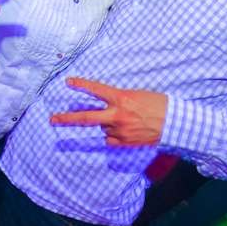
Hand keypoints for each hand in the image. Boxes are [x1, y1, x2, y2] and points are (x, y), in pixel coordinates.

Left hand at [50, 78, 167, 146]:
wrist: (173, 123)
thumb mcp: (137, 95)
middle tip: (52, 120)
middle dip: (67, 119)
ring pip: (103, 128)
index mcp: (121, 98)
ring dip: (109, 124)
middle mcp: (117, 115)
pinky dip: (115, 135)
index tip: (68, 82)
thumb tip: (106, 110)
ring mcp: (119, 130)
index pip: (96, 90)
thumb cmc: (157, 104)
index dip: (81, 85)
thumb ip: (119, 101)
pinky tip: (129, 130)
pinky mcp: (124, 143)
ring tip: (129, 120)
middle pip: (87, 118)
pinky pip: (111, 139)